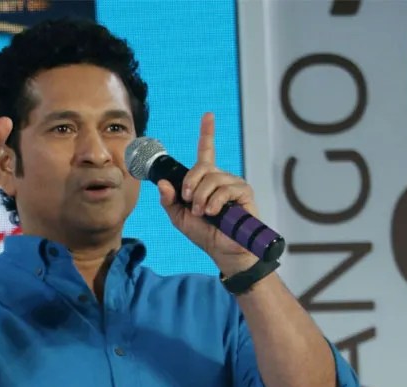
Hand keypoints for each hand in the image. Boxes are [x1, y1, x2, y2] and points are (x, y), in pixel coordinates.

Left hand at [157, 112, 258, 274]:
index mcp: (206, 181)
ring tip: (202, 212)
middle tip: (188, 201)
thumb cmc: (204, 234)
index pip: (206, 152)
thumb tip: (162, 183)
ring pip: (212, 178)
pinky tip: (213, 212)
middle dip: (190, 183)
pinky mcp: (244, 192)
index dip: (207, 133)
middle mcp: (221, 178)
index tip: (208, 116)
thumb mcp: (179, 218)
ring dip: (201, 197)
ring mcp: (233, 184)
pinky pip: (225, 188)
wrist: (223, 251)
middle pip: (202, 166)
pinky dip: (214, 201)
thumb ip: (169, 201)